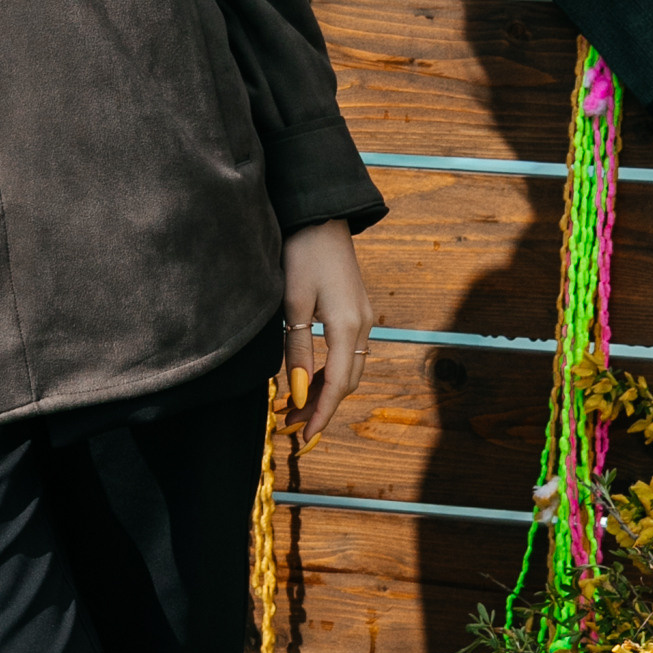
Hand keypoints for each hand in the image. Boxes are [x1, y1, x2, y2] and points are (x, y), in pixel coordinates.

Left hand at [280, 219, 371, 444]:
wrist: (320, 217)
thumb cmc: (302, 254)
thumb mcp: (293, 304)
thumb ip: (296, 349)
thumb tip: (295, 391)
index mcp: (348, 326)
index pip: (338, 385)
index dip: (321, 413)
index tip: (303, 435)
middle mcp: (363, 325)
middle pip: (348, 381)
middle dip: (321, 406)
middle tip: (289, 422)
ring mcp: (363, 317)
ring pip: (348, 368)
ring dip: (323, 389)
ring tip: (292, 405)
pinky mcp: (356, 310)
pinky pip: (347, 353)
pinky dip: (329, 371)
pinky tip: (307, 378)